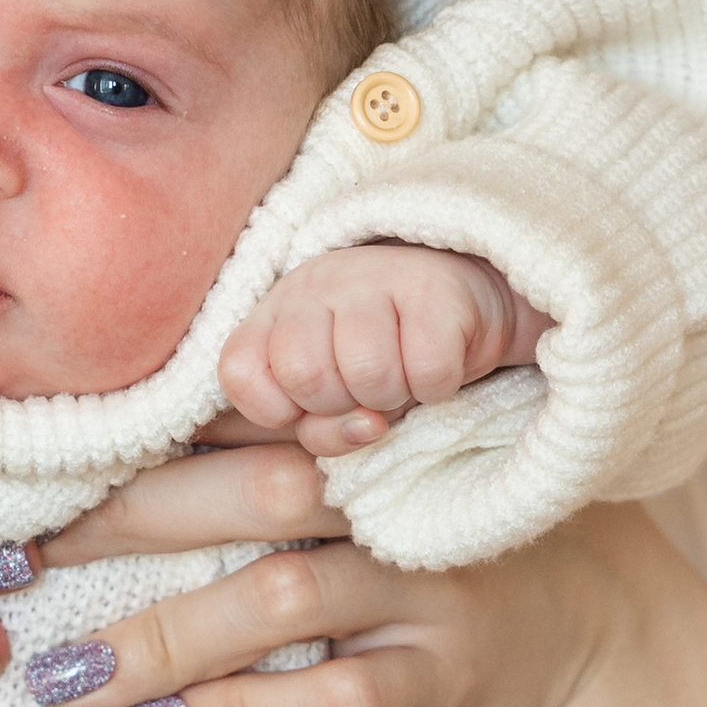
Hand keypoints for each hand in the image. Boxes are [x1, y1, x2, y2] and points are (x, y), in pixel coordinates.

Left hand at [0, 445, 618, 706]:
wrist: (594, 635)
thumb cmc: (428, 549)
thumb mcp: (352, 479)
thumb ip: (242, 461)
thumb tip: (71, 479)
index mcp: (342, 427)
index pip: (205, 424)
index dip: (95, 455)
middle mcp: (378, 490)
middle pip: (228, 493)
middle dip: (100, 530)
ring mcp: (414, 583)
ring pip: (271, 600)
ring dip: (156, 642)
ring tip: (56, 685)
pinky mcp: (438, 678)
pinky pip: (332, 698)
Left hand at [217, 244, 539, 456]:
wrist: (466, 304)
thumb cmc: (385, 361)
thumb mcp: (335, 400)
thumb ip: (320, 428)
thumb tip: (364, 428)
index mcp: (275, 313)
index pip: (241, 372)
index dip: (279, 410)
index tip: (313, 405)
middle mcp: (314, 285)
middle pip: (305, 375)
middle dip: (339, 406)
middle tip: (367, 391)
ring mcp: (373, 277)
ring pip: (367, 373)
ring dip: (393, 397)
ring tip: (402, 378)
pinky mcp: (435, 289)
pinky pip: (428, 371)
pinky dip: (437, 387)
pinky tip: (436, 366)